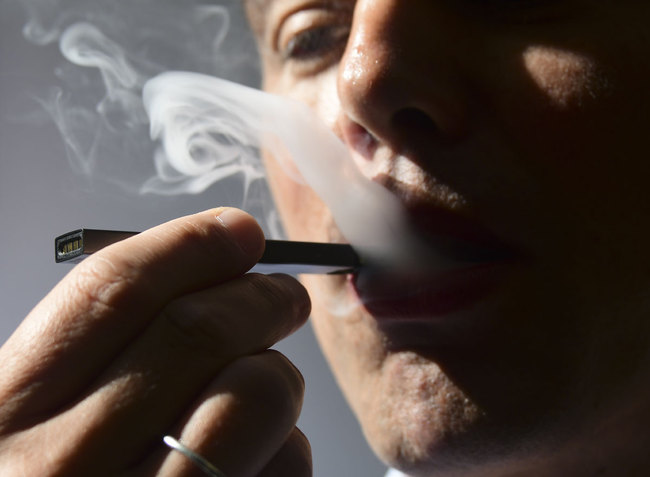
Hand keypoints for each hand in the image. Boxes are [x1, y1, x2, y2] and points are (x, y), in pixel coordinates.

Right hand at [0, 208, 311, 475]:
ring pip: (256, 392)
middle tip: (283, 296)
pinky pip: (283, 468)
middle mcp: (60, 469)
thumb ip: (91, 365)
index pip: (113, 290)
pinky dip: (288, 449)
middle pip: (197, 331)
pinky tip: (261, 461)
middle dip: (259, 297)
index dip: (189, 245)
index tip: (238, 232)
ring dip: (280, 374)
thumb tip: (200, 282)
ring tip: (271, 383)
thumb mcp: (26, 433)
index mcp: (3, 418)